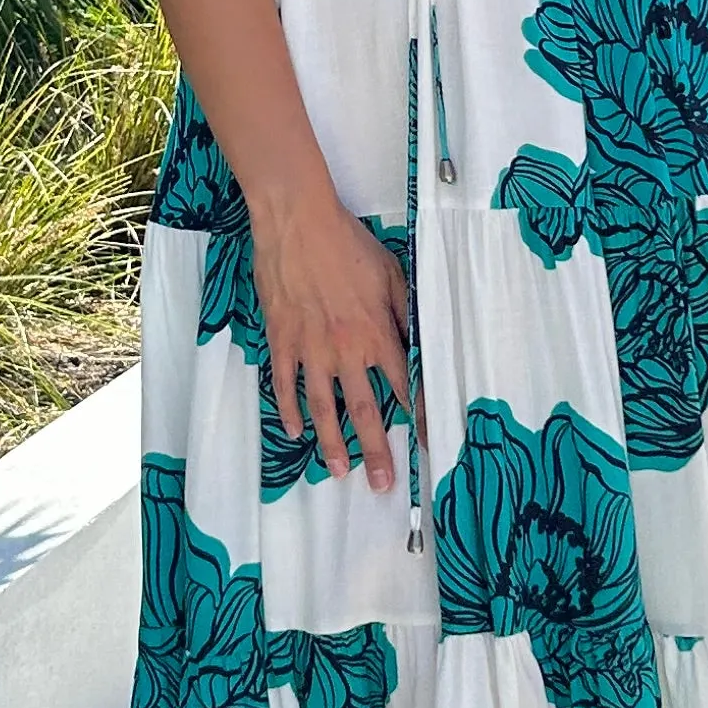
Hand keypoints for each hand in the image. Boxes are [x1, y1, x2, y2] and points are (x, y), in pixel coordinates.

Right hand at [250, 195, 411, 490]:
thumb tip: (419, 343)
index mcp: (378, 333)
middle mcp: (346, 350)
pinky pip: (285, 385)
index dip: (417, 418)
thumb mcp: (392, 273)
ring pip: (323, 408)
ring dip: (333, 443)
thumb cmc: (348, 243)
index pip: (405, 386)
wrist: (298, 223)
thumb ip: (405, 313)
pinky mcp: (282, 341)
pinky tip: (295, 432)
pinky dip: (289, 411)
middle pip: (366, 411)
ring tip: (340, 471)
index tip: (425, 445)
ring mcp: (311, 349)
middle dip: (376, 451)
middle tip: (382, 484)